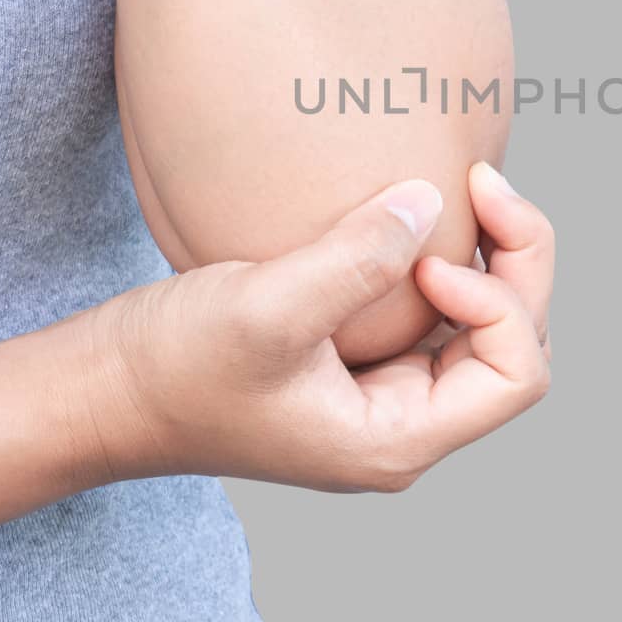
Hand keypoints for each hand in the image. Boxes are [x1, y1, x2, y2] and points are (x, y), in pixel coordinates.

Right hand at [72, 164, 552, 491]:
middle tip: (484, 181)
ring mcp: (385, 391)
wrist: (103, 388)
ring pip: (484, 323)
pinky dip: (447, 259)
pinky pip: (437, 310)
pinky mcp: (359, 358)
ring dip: (490, 256)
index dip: (500, 300)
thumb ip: (355, 259)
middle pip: (515, 342)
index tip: (430, 260)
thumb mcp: (265, 309)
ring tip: (466, 189)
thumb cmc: (173, 368)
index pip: (516, 375)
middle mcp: (405, 423)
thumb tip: (431, 201)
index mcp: (397, 440)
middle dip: (518, 261)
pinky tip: (417, 211)